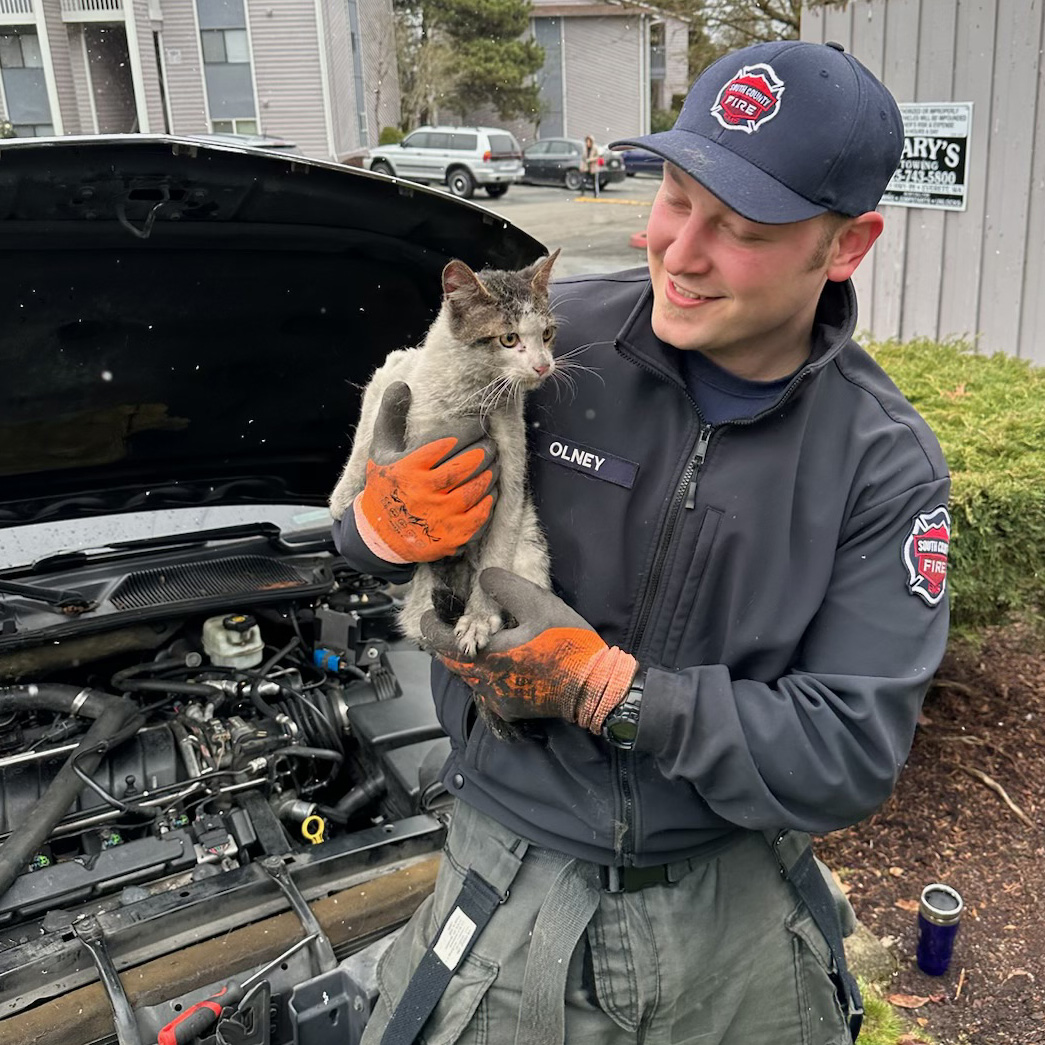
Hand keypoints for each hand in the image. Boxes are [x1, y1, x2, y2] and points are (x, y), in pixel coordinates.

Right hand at [354, 382, 497, 563]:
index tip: (478, 424)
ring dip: (492, 469)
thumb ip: (391, 415)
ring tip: (494, 459)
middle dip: (486, 448)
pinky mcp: (453, 535)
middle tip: (491, 441)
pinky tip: (492, 486)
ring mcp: (441, 516)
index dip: (470, 430)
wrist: (380, 534)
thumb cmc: (384, 485)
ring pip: (479, 486)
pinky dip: (491, 496)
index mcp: (409, 467)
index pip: (449, 441)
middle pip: (468, 463)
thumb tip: (402, 385)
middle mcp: (425, 492)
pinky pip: (482, 512)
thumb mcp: (381, 449)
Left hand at [420, 568, 637, 733]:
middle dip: (452, 642)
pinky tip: (506, 660)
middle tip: (462, 623)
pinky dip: (489, 673)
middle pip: (454, 661)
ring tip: (488, 638)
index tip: (431, 614)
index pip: (441, 643)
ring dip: (472, 657)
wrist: (595, 688)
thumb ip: (506, 588)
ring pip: (470, 675)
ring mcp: (498, 700)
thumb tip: (483, 578)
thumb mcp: (540, 604)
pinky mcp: (511, 709)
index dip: (432, 626)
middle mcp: (486, 684)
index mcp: (488, 657)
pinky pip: (487, 689)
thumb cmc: (568, 644)